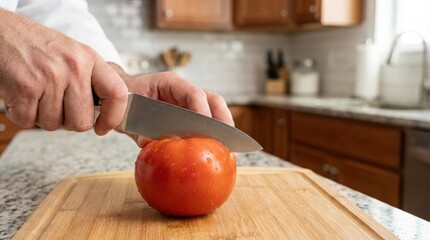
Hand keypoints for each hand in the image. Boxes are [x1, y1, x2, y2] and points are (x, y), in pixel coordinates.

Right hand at [0, 9, 127, 134]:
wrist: (0, 31)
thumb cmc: (35, 45)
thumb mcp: (72, 53)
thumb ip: (89, 79)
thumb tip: (103, 112)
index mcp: (88, 58)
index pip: (117, 93)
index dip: (113, 117)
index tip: (103, 127)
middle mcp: (72, 67)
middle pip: (82, 122)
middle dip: (67, 121)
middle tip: (56, 105)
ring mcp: (49, 78)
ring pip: (53, 124)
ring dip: (41, 116)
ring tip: (35, 94)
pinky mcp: (25, 88)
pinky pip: (28, 121)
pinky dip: (21, 114)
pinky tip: (21, 95)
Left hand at [110, 66, 233, 146]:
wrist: (119, 99)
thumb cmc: (123, 102)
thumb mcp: (126, 114)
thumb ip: (138, 128)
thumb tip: (149, 143)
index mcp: (169, 83)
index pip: (193, 93)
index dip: (203, 111)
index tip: (207, 130)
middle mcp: (183, 90)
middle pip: (212, 99)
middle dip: (223, 119)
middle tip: (228, 140)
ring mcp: (188, 102)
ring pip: (214, 109)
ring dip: (224, 127)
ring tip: (229, 148)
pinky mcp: (189, 114)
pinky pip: (207, 120)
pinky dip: (215, 134)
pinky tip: (219, 149)